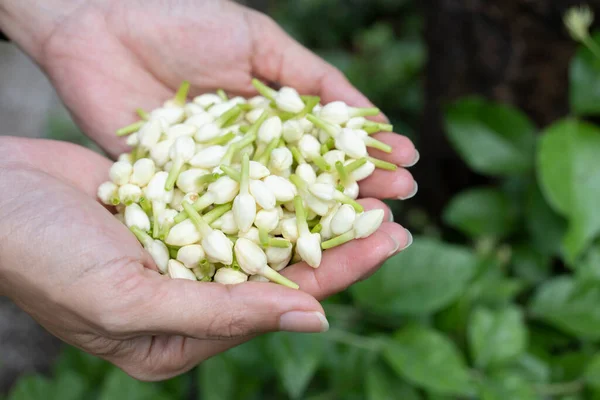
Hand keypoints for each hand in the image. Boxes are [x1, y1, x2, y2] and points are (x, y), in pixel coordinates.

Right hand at [0, 137, 409, 380]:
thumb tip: (311, 318)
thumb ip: (221, 311)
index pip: (280, 304)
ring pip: (264, 231)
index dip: (340, 271)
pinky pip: (234, 199)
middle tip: (397, 213)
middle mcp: (189, 297)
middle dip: (339, 240)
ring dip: (312, 208)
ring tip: (364, 187)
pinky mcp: (173, 213)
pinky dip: (271, 184)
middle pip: (282, 267)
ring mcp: (182, 253)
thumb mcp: (130, 299)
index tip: (392, 239)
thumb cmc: (42, 258)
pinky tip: (307, 166)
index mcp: (182, 336)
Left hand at [1, 0, 417, 196]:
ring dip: (318, 221)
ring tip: (363, 232)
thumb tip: (367, 115)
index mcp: (271, 116)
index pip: (327, 143)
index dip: (366, 155)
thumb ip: (310, 79)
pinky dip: (254, 233)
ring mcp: (217, 175)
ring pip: (272, 206)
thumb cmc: (180, 20)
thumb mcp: (257, 41)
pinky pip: (220, 215)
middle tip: (397, 209)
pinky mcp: (179, 191)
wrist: (97, 27)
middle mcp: (249, 151)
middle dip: (354, 195)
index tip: (407, 165)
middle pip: (308, 181)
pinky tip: (293, 247)